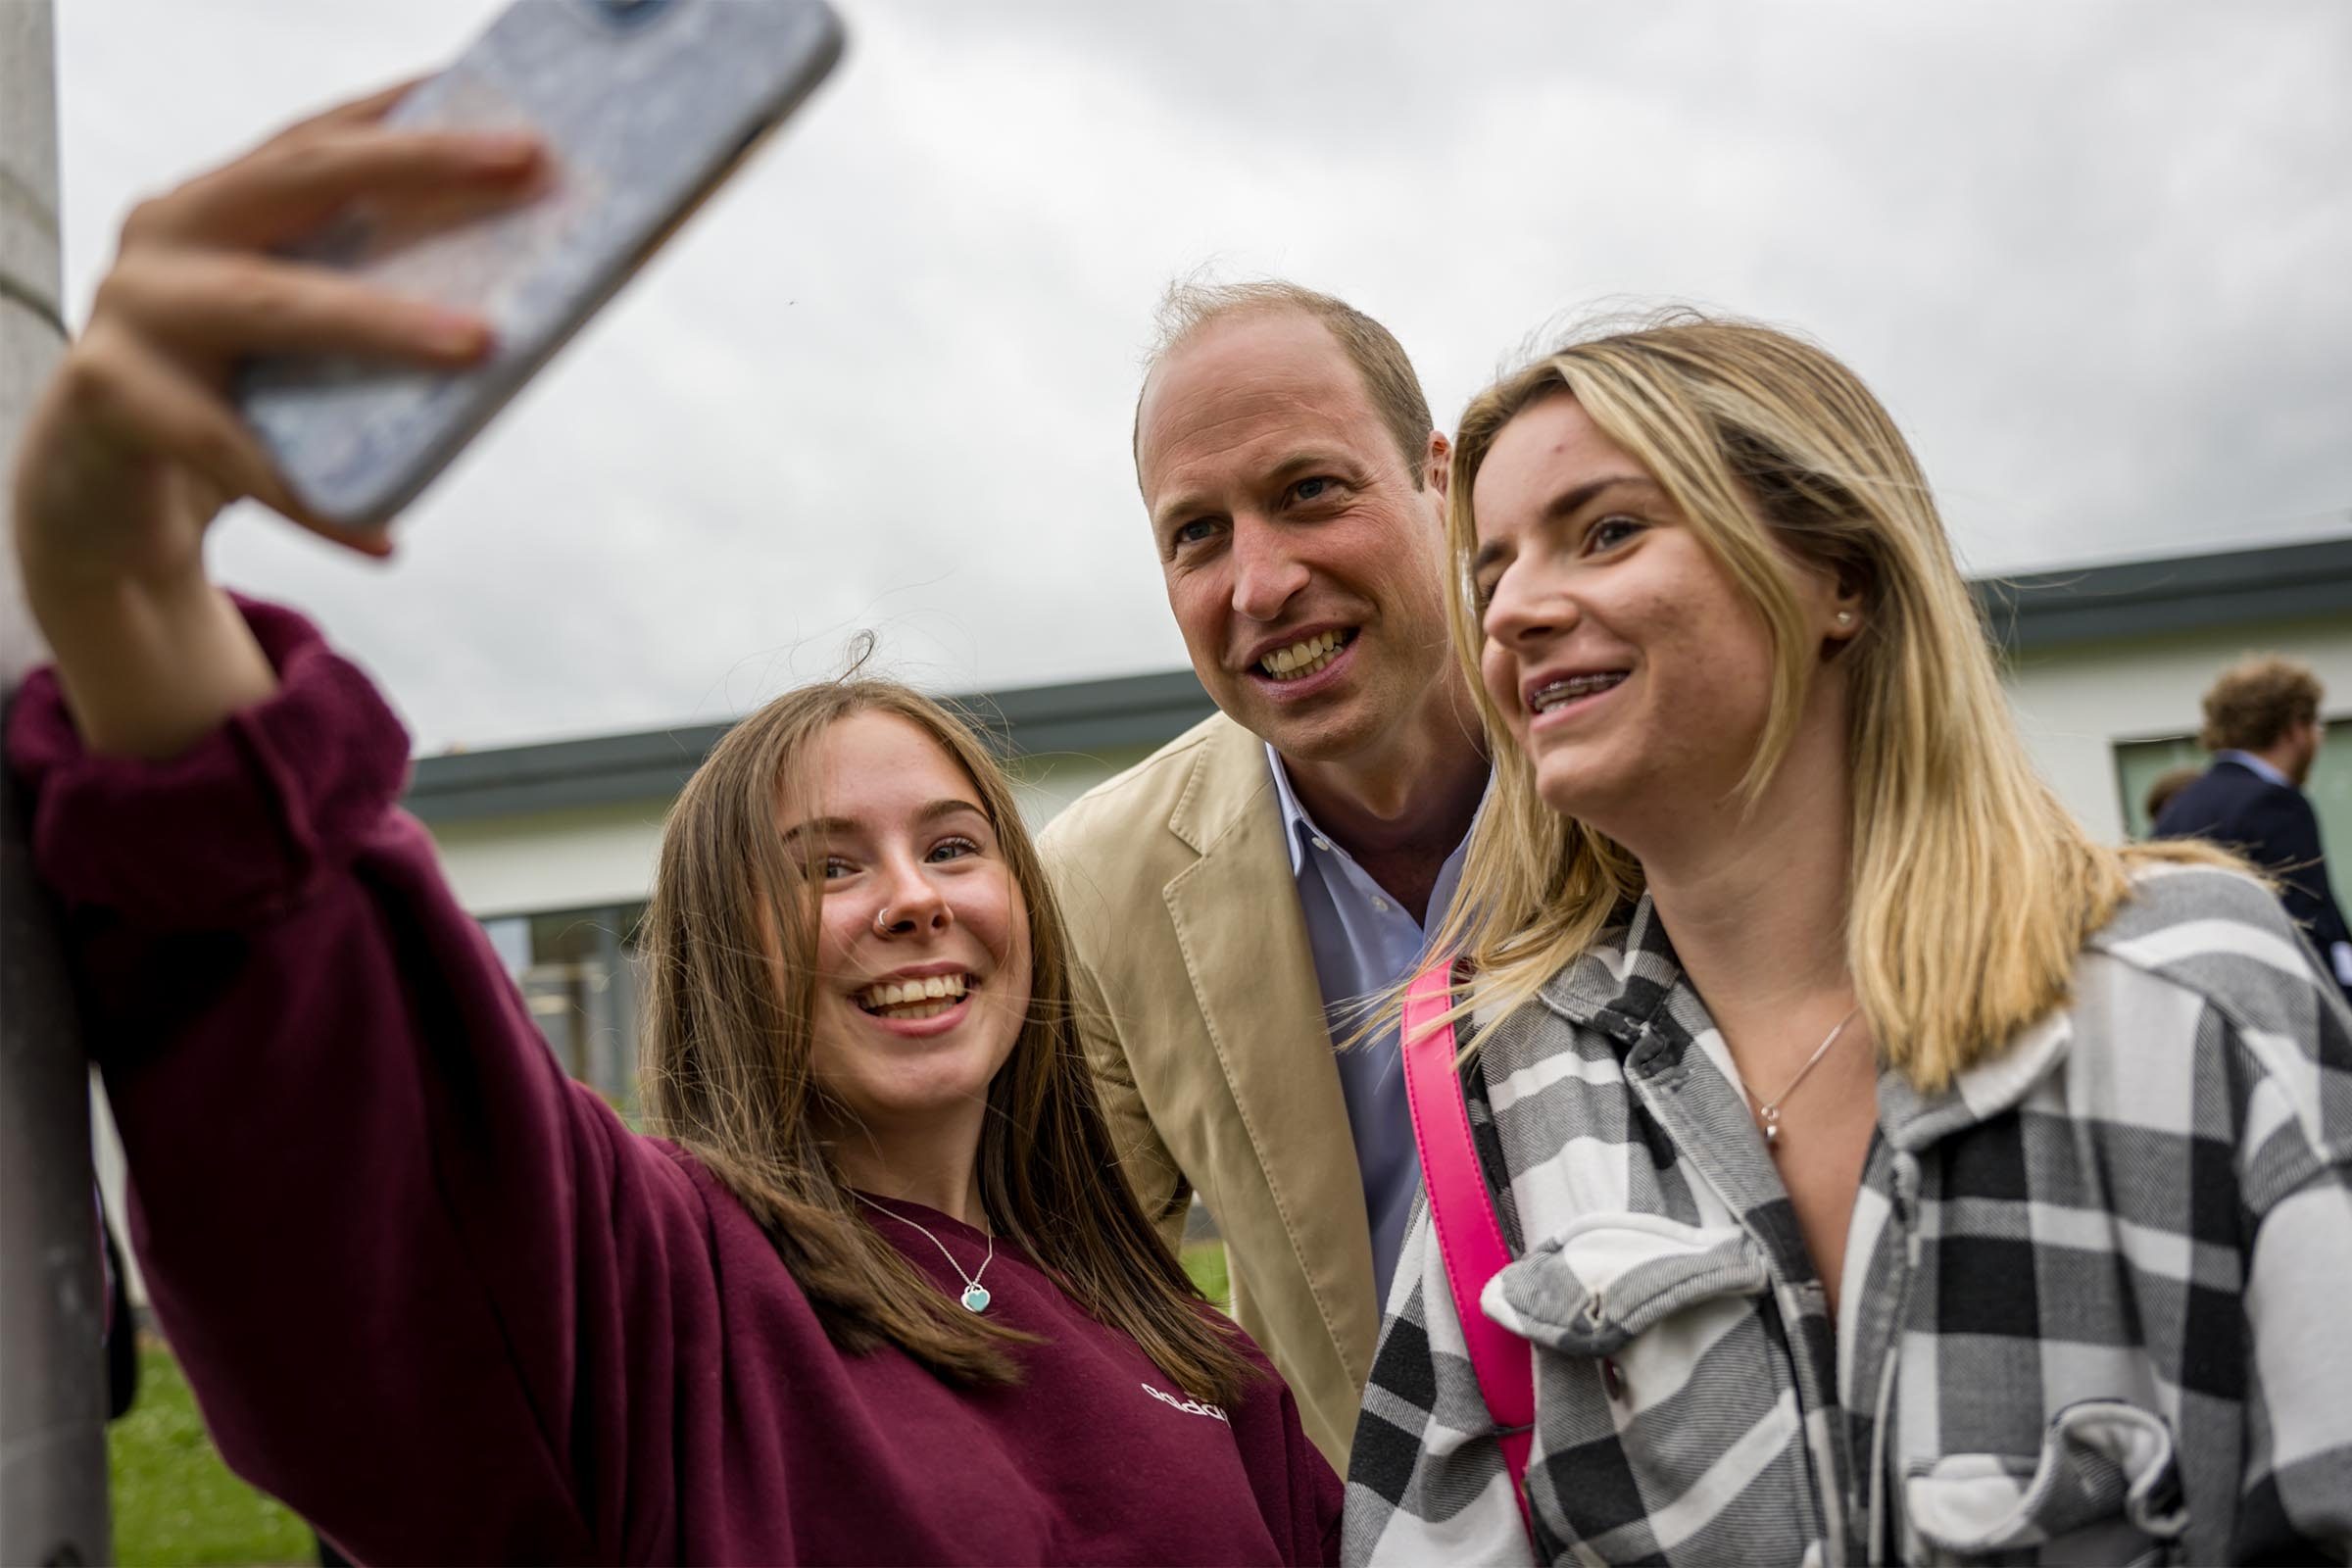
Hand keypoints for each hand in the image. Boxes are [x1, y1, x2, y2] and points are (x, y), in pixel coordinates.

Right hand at [12, 80, 542, 595]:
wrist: (97, 498)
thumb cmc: (223, 403)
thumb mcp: (291, 335)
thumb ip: (363, 303)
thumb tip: (525, 308)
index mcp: (220, 202)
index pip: (324, 137)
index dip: (416, 114)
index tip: (518, 113)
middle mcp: (170, 233)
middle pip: (300, 179)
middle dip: (416, 165)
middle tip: (524, 166)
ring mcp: (132, 308)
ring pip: (274, 305)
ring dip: (383, 322)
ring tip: (478, 345)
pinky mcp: (113, 396)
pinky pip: (234, 454)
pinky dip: (316, 503)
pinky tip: (383, 540)